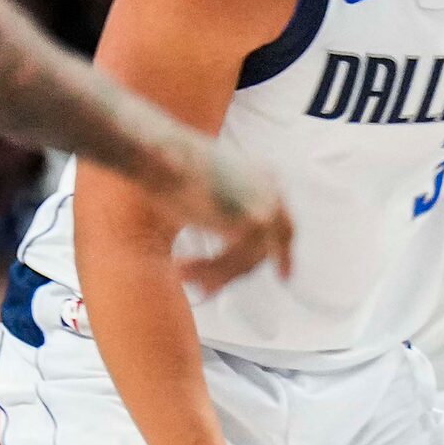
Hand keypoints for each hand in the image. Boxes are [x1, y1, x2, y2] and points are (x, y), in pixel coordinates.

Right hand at [165, 140, 292, 293]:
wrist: (159, 153)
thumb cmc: (167, 164)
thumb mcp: (205, 185)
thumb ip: (223, 209)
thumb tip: (222, 234)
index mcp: (265, 177)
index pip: (282, 225)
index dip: (282, 253)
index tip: (284, 277)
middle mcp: (272, 192)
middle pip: (267, 248)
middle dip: (235, 272)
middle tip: (209, 291)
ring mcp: (265, 210)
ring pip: (246, 260)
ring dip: (211, 273)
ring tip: (181, 275)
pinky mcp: (251, 226)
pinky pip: (233, 262)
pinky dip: (207, 270)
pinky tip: (180, 269)